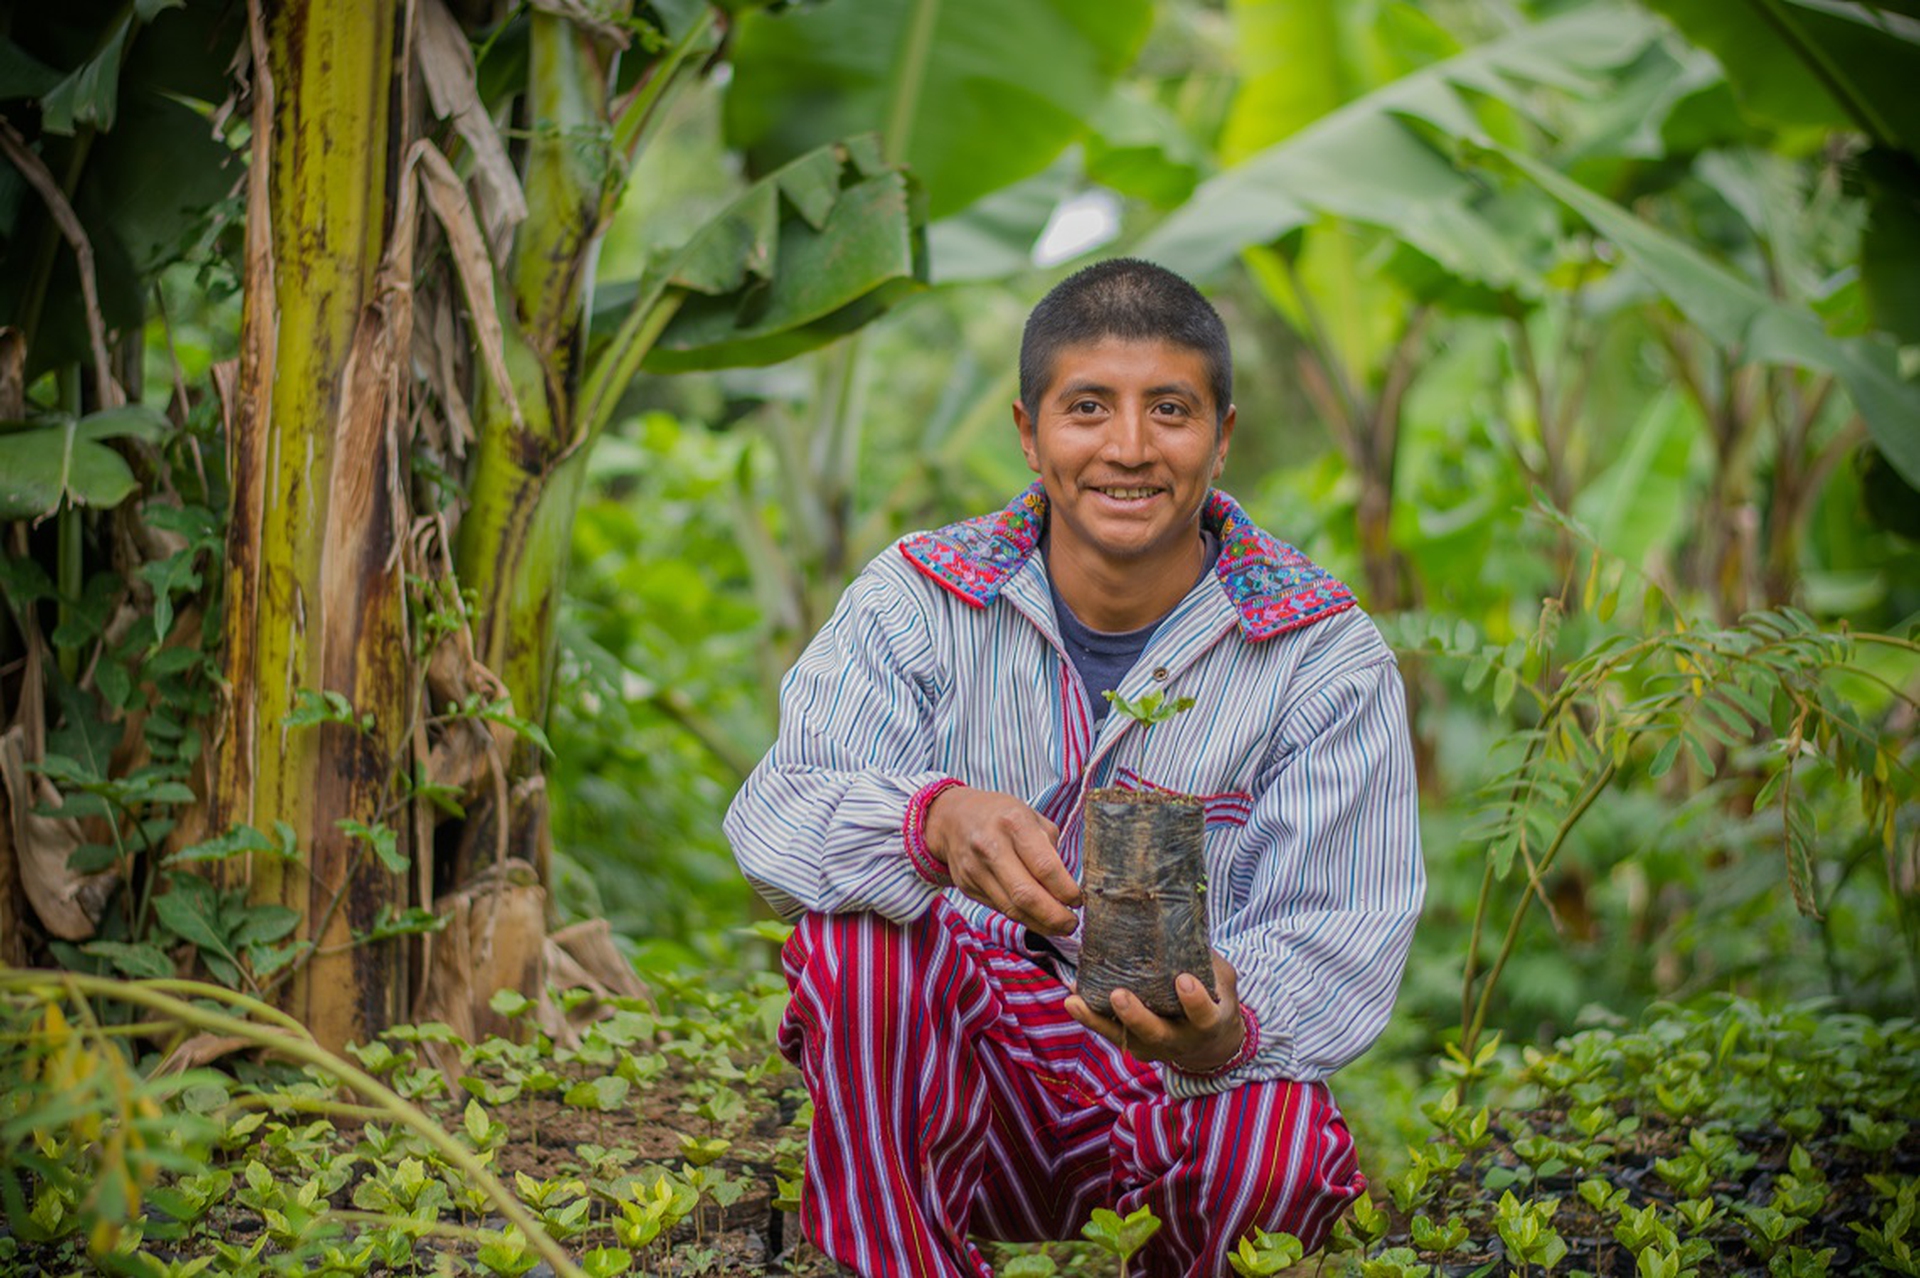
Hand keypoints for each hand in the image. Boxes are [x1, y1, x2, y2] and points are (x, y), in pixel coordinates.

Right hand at [923, 787, 1081, 934]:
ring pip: (1012, 909)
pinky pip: (1000, 909)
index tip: (1078, 900)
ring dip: (1040, 924)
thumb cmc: (1001, 816)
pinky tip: (1037, 919)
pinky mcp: (967, 886)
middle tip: (1071, 923)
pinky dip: (1023, 918)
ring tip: (1059, 926)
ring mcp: (975, 869)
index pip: (1045, 867)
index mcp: (1014, 823)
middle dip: (1054, 916)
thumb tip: (1067, 887)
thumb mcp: (1032, 817)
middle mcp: (991, 846)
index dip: (1066, 890)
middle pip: (1026, 894)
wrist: (953, 818)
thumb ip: (1050, 849)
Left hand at [1065, 953, 1244, 1072]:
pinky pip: (1108, 1031)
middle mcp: (1178, 1039)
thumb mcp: (1222, 981)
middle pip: (1154, 1031)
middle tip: (1118, 995)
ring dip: (1096, 1019)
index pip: (1202, 1014)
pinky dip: (1089, 1016)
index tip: (1184, 981)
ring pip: (1122, 1035)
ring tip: (1074, 1000)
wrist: (1210, 1046)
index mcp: (1207, 1023)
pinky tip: (1072, 997)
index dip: (1194, 1000)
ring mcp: (1152, 1045)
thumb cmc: (1216, 1001)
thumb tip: (1184, 918)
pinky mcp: (1132, 1044)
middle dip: (1134, 1015)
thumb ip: (1207, 958)